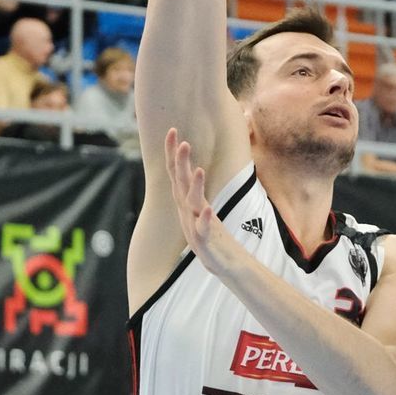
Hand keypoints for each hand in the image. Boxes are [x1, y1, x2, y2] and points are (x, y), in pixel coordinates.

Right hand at [165, 129, 238, 279]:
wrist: (224, 264)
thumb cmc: (213, 235)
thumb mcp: (201, 208)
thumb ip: (195, 190)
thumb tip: (192, 167)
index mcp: (188, 202)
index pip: (177, 173)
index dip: (173, 153)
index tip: (172, 131)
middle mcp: (188, 212)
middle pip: (181, 184)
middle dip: (180, 163)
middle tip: (182, 142)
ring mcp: (194, 226)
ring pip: (192, 204)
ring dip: (195, 187)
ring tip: (199, 170)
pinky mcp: (204, 242)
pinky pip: (203, 229)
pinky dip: (205, 219)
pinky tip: (208, 210)